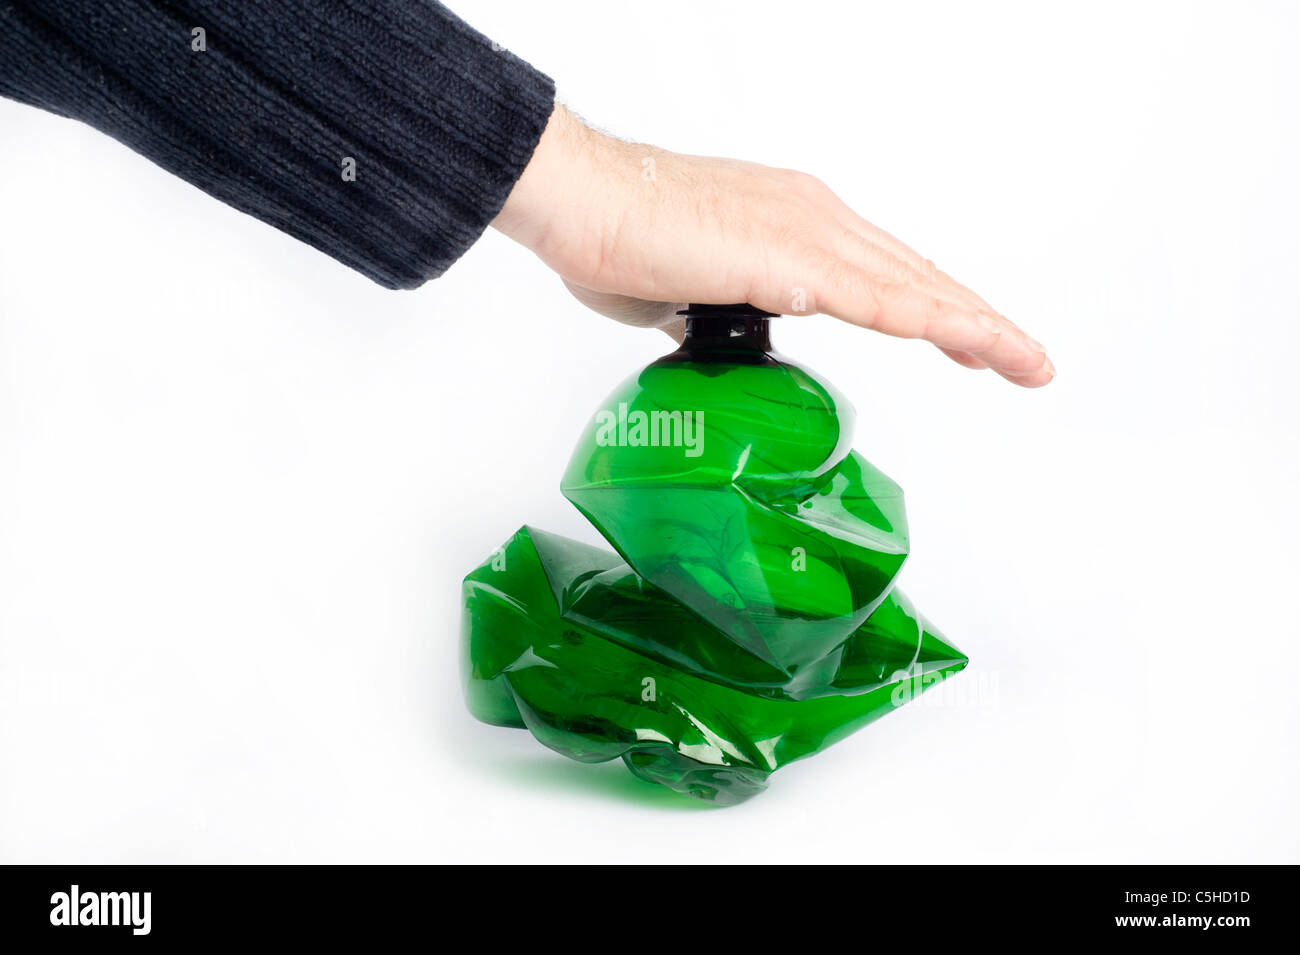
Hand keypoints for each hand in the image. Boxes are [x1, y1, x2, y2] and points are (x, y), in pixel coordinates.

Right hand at [493, 105, 1053, 386]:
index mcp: (794, 221)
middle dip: (976, 322)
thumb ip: (725, 311)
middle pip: (914, 275)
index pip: (882, 272)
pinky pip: (870, 297)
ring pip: (909, 285)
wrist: (580, 200)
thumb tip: (728, 340)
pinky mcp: (783, 258)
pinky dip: (923, 320)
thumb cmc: (620, 236)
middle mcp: (813, 216)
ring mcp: (803, 232)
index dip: (934, 308)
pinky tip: (964, 343)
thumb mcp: (689, 291)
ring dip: (972, 325)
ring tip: (1022, 363)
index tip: (972, 341)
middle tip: (1028, 362)